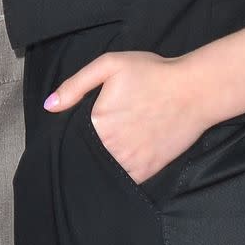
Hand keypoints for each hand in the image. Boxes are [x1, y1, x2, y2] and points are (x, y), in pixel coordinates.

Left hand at [44, 51, 206, 184]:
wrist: (195, 91)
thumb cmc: (153, 73)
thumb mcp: (110, 65)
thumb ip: (76, 85)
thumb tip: (50, 106)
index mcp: (96, 121)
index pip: (73, 132)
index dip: (77, 127)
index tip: (91, 118)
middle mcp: (109, 146)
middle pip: (87, 150)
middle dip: (91, 142)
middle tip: (109, 127)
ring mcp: (128, 163)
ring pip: (103, 167)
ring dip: (103, 159)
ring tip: (118, 140)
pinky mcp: (146, 173)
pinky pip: (123, 179)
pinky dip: (120, 171)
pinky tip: (128, 153)